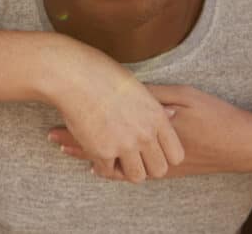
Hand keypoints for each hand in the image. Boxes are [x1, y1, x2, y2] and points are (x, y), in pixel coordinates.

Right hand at [47, 50, 183, 182]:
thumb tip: (172, 113)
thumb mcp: (138, 87)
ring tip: (115, 159)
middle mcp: (145, 134)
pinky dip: (101, 166)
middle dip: (146, 166)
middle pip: (159, 170)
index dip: (164, 156)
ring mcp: (125, 144)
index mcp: (157, 117)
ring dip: (125, 170)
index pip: (176, 154)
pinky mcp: (103, 151)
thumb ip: (155, 106)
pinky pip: (108, 172)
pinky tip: (96, 156)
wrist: (76, 76)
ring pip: (136, 176)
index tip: (150, 150)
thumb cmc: (103, 74)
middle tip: (132, 158)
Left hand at [50, 84, 251, 177]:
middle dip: (77, 142)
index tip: (56, 119)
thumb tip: (123, 87)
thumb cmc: (216, 114)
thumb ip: (153, 96)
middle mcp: (150, 148)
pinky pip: (133, 173)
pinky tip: (98, 168)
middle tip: (51, 135)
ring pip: (115, 162)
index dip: (79, 124)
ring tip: (66, 149)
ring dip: (90, 155)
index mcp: (150, 128)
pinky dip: (112, 169)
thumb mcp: (184, 95)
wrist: (245, 143)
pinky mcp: (170, 170)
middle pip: (105, 147)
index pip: (106, 125)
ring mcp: (158, 162)